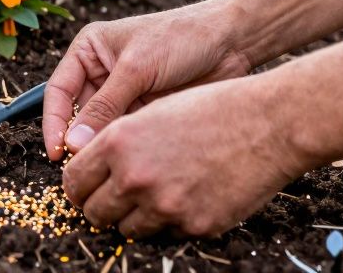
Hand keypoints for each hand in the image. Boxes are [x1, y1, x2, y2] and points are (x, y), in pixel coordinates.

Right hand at [43, 0, 253, 159]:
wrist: (231, 41)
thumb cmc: (181, 38)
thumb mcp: (137, 69)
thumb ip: (104, 107)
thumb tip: (73, 145)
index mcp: (89, 50)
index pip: (59, 91)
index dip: (53, 122)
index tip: (55, 153)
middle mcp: (101, 72)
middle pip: (77, 114)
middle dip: (78, 140)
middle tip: (83, 168)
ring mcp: (124, 94)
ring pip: (101, 129)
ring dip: (103, 146)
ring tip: (110, 165)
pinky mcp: (144, 110)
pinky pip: (125, 135)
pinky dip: (125, 148)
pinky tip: (131, 159)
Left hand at [61, 75, 311, 237]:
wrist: (268, 124)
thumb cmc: (211, 109)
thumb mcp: (151, 112)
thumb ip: (117, 143)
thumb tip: (93, 171)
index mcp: (118, 143)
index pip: (74, 181)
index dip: (78, 187)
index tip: (86, 189)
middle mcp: (134, 177)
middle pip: (95, 212)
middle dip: (101, 207)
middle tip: (116, 199)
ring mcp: (164, 206)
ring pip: (128, 229)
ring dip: (136, 216)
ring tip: (159, 193)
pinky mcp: (194, 226)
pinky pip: (168, 233)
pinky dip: (173, 220)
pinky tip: (191, 194)